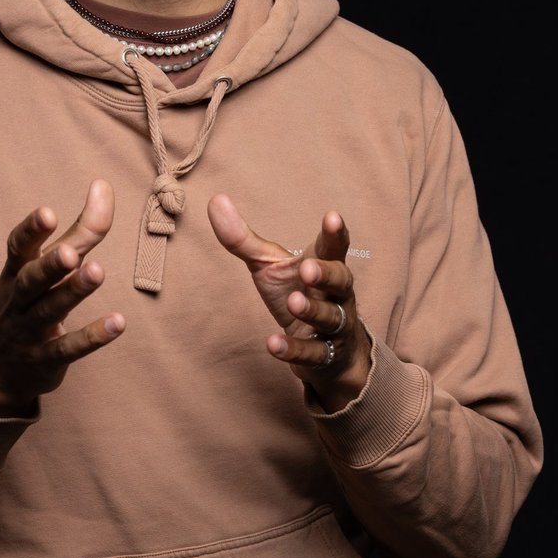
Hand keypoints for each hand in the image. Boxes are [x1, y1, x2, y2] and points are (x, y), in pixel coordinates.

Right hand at [0, 179, 123, 413]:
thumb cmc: (26, 306)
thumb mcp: (45, 269)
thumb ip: (79, 232)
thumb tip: (103, 186)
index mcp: (15, 272)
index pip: (18, 248)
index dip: (31, 231)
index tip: (47, 213)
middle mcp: (19, 299)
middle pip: (31, 280)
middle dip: (49, 265)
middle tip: (70, 252)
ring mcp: (29, 331)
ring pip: (50, 311)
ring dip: (73, 292)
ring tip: (97, 273)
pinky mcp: (45, 360)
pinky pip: (68, 349)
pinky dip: (92, 337)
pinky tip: (117, 323)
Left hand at [207, 195, 364, 390]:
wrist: (325, 353)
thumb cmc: (295, 293)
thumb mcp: (268, 266)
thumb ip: (243, 239)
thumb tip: (216, 200)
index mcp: (325, 266)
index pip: (334, 247)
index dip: (335, 233)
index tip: (331, 216)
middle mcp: (336, 295)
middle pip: (342, 281)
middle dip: (327, 274)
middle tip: (308, 268)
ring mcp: (334, 327)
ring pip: (331, 318)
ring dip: (312, 310)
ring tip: (293, 302)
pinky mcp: (323, 357)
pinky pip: (312, 354)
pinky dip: (293, 349)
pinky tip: (273, 344)